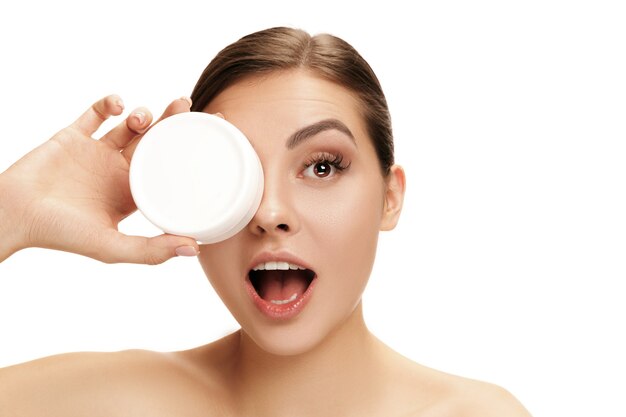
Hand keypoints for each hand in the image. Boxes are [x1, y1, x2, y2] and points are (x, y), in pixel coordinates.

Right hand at [0, 95, 199, 263]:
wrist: (13, 215)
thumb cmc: (61, 235)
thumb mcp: (111, 247)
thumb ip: (150, 250)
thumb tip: (195, 249)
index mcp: (133, 194)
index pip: (170, 171)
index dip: (189, 154)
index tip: (210, 136)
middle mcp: (119, 172)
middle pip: (155, 142)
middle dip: (172, 123)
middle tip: (187, 105)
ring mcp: (97, 153)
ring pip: (130, 126)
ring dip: (142, 115)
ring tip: (142, 118)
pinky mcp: (74, 136)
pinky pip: (96, 113)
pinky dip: (110, 103)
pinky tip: (118, 105)